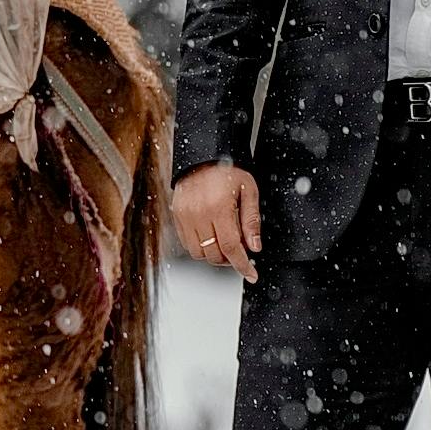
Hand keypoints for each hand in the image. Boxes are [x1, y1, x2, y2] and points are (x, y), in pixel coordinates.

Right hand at [172, 160, 262, 282]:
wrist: (202, 155)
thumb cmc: (227, 169)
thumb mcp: (249, 190)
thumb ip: (252, 221)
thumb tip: (254, 247)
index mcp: (218, 207)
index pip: (230, 247)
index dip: (242, 265)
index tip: (251, 274)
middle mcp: (198, 213)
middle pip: (214, 254)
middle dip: (230, 259)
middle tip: (240, 251)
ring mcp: (184, 216)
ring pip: (198, 253)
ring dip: (214, 254)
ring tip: (224, 242)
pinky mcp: (176, 216)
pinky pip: (187, 244)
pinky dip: (201, 246)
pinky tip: (211, 235)